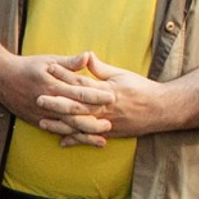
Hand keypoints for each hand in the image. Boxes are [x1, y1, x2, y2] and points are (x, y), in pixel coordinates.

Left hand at [37, 53, 165, 141]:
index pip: (82, 82)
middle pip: (76, 105)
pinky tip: (61, 142)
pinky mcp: (109, 133)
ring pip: (79, 124)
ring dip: (60, 124)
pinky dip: (75, 141)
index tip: (49, 69)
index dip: (64, 75)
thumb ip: (101, 69)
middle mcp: (104, 108)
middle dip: (56, 102)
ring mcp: (106, 122)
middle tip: (38, 99)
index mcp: (106, 90)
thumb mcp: (121, 75)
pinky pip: (90, 138)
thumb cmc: (141, 89)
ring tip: (42, 122)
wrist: (161, 109)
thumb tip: (86, 55)